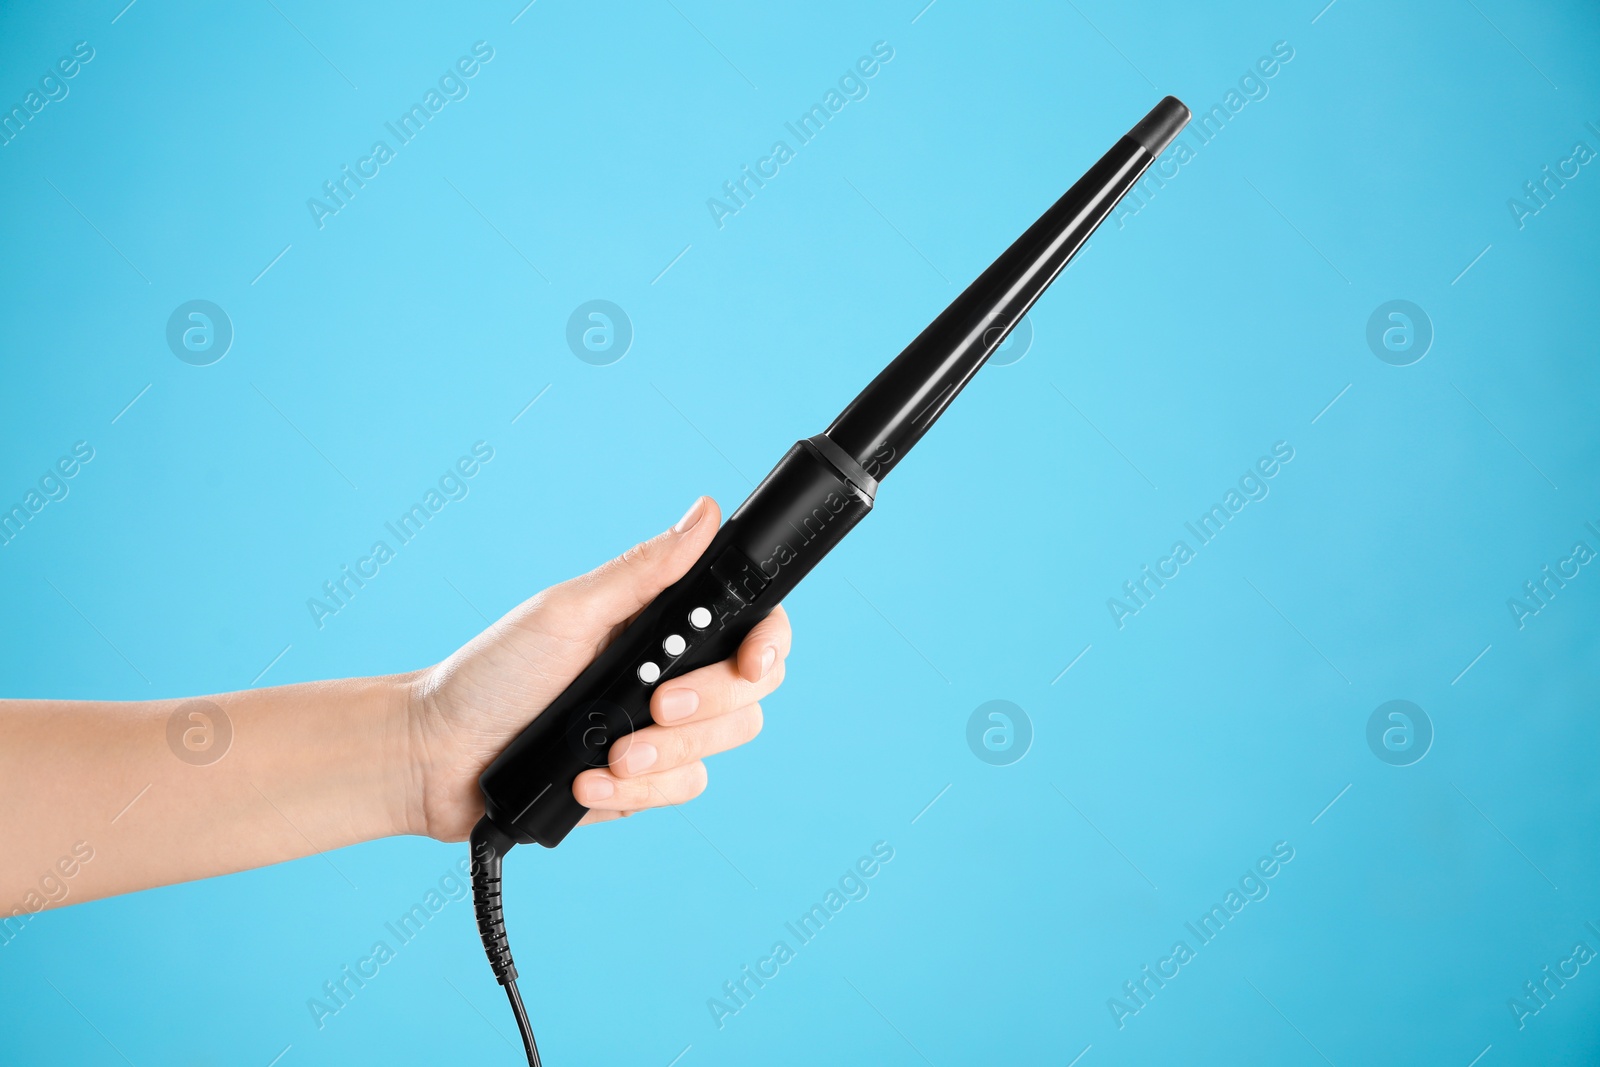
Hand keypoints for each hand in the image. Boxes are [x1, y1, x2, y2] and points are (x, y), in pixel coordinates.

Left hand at [403, 496, 790, 841]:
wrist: (438, 757)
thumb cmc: (491, 673)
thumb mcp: (568, 612)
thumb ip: (644, 571)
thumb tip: (703, 513)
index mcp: (660, 627)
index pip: (751, 627)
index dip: (769, 644)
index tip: (751, 661)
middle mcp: (670, 676)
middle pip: (749, 694)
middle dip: (707, 706)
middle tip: (653, 706)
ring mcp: (659, 734)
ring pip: (719, 749)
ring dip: (666, 756)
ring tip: (609, 757)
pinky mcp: (642, 786)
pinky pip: (680, 792)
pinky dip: (636, 793)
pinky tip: (590, 784)